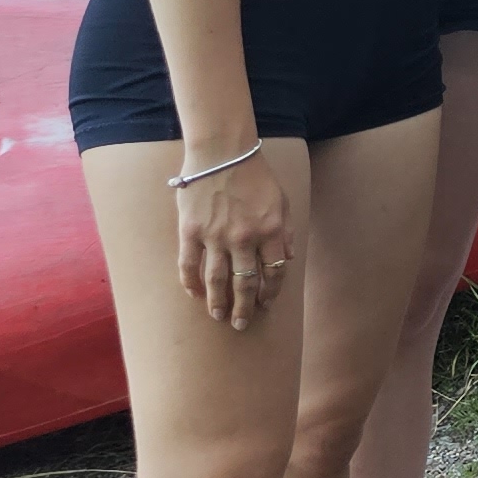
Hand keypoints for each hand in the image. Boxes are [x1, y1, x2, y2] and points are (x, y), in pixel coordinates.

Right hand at [174, 156, 297, 327]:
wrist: (222, 153)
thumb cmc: (255, 175)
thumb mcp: (282, 200)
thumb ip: (285, 230)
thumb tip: (288, 258)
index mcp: (270, 230)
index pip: (274, 271)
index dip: (271, 291)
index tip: (267, 304)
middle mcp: (244, 238)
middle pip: (245, 282)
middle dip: (245, 307)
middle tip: (242, 324)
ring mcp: (215, 236)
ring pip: (217, 280)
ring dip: (218, 302)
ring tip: (219, 316)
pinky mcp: (190, 232)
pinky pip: (189, 265)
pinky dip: (191, 283)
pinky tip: (195, 294)